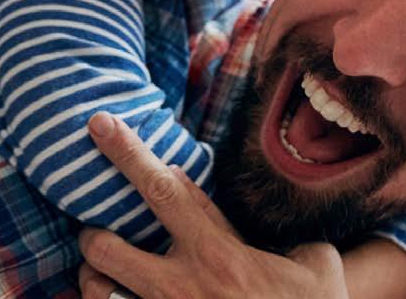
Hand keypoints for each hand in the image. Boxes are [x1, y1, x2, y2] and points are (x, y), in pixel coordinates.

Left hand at [77, 112, 349, 298]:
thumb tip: (241, 210)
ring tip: (104, 271)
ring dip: (94, 277)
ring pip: (97, 290)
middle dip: (91, 233)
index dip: (127, 153)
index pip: (162, 190)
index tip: (100, 123)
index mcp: (219, 254)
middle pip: (105, 246)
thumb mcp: (314, 264)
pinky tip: (121, 295)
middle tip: (100, 230)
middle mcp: (182, 286)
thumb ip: (280, 232)